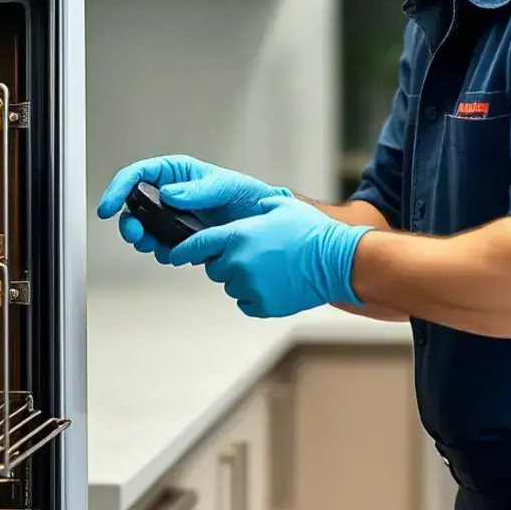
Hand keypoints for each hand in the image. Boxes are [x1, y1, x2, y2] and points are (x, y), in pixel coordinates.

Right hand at [96, 154, 291, 263]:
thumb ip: (199, 190)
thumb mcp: (226, 186)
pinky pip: (162, 246)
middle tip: (136, 235)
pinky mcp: (181, 237)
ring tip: (157, 246)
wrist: (263, 224)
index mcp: (176, 173)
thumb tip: (170, 194)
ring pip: (144, 228)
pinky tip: (174, 253)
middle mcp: (170, 194)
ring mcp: (174, 217)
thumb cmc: (248, 196)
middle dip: (130, 222)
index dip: (118, 189)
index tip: (108, 207)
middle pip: (134, 205)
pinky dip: (163, 252)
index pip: (138, 174)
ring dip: (145, 240)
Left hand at [167, 195, 372, 317]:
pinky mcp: (262, 305)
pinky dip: (255, 295)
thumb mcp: (281, 206)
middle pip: (214, 267)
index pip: (197, 245)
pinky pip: (246, 302)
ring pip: (231, 285)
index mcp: (238, 236)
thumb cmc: (311, 232)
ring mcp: (249, 286)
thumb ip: (255, 208)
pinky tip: (275, 282)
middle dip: (227, 261)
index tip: (174, 255)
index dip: (183, 250)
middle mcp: (238, 263)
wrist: (336, 262)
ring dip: (242, 278)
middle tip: (254, 254)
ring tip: (270, 268)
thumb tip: (247, 209)